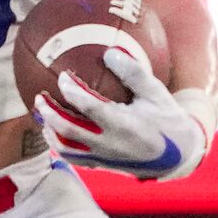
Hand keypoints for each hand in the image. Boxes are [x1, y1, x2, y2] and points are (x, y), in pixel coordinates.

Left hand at [36, 48, 210, 180]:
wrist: (178, 156)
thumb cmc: (167, 119)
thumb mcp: (156, 93)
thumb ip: (133, 73)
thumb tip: (110, 51)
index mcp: (124, 126)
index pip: (90, 108)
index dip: (73, 92)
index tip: (63, 77)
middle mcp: (109, 144)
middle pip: (68, 131)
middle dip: (50, 113)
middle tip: (40, 97)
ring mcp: (103, 158)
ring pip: (65, 149)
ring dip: (49, 131)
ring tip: (43, 114)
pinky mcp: (101, 166)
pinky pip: (73, 158)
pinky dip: (59, 145)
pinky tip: (54, 131)